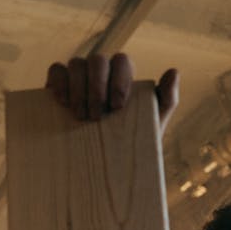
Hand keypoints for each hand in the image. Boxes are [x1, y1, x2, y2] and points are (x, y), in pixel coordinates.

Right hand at [45, 53, 178, 134]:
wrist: (104, 169)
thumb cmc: (131, 143)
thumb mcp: (152, 125)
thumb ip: (166, 100)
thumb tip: (174, 72)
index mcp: (122, 75)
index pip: (122, 61)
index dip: (119, 80)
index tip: (117, 106)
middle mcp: (100, 71)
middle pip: (98, 60)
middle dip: (97, 87)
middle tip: (96, 116)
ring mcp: (78, 76)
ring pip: (76, 63)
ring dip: (78, 88)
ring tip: (80, 116)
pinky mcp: (58, 84)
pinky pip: (56, 70)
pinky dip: (59, 82)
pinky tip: (63, 102)